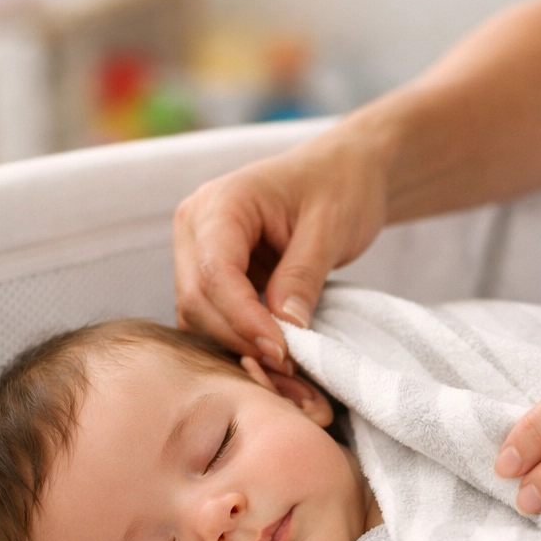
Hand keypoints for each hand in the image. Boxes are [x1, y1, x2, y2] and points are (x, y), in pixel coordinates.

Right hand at [174, 127, 389, 369]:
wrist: (345, 170)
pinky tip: (275, 354)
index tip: (282, 352)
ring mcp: (198, 250)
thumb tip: (284, 328)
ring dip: (237, 345)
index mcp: (220, 204)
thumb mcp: (330, 228)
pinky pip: (213, 316)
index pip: (213, 272)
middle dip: (240, 339)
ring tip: (287, 367)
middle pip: (197, 300)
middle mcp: (196, 226)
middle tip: (290, 370)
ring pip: (198, 315)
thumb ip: (303, 276)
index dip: (244, 319)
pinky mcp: (213, 273)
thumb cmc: (340, 186)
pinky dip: (239, 339)